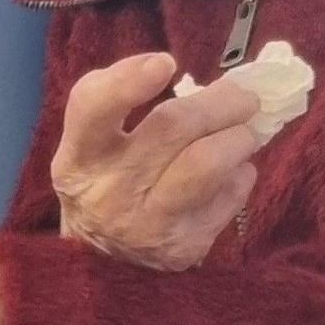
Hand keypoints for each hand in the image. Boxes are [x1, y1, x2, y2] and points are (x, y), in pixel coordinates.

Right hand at [52, 51, 260, 270]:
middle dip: (220, 101)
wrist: (103, 262)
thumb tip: (166, 64)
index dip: (128, 81)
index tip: (166, 62)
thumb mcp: (89, 143)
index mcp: (79, 157)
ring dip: (238, 137)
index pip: (92, 110)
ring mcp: (149, 224)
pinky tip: (232, 171)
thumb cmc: (101, 181)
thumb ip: (117, 99)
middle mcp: (109, 192)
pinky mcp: (185, 247)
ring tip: (245, 131)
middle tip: (243, 95)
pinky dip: (240, 174)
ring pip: (208, 163)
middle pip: (172, 127)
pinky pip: (229, 196)